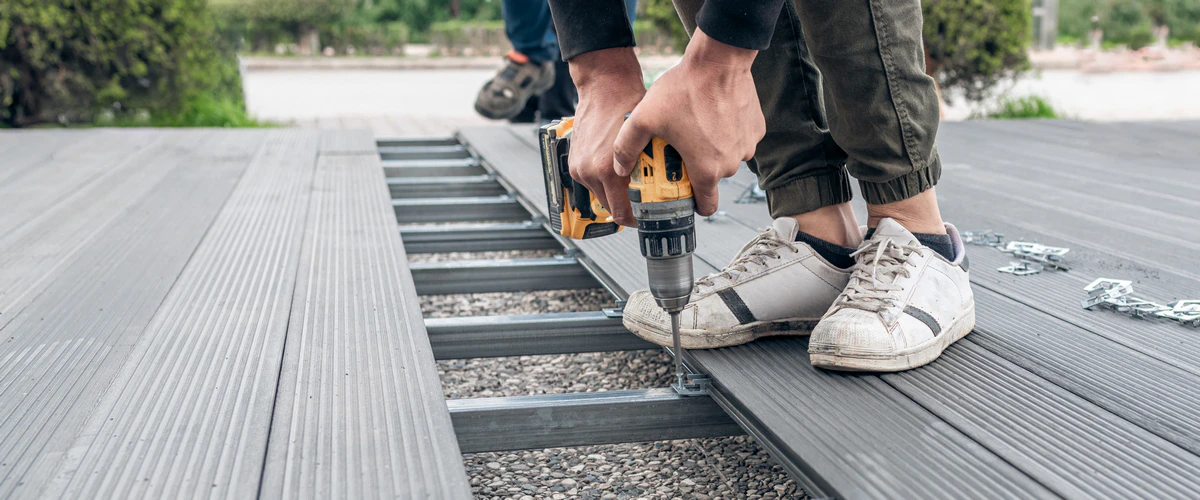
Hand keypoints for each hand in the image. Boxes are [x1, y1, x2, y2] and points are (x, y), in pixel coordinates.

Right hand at [566, 47, 645, 225]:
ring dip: (616, 193)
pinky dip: (604, 181)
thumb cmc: (627, 104)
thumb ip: (651, 168)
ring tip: (633, 184)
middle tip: (646, 202)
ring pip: (601, 194)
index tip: (647, 218)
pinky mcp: (574, 162)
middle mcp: (589, 172)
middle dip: (628, 207)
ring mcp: (579, 168)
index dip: (636, 220)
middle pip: (611, 208)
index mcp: (607, 171)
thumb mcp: (647, 140)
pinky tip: (619, 170)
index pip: (621, 214)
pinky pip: (592, 181)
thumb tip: (668, 189)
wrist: (604, 85)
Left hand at [612, 28, 763, 216]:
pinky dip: (727, 133)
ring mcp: (747, 145)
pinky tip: (713, 116)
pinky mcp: (756, 129)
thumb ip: (626, 147)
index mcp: (707, 169)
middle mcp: (731, 163)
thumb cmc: (685, 89)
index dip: (693, 205)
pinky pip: (739, 139)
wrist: (719, 59)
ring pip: (726, 158)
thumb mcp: (643, 118)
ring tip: (696, 128)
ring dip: (713, 150)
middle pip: (713, 178)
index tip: (683, 195)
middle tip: (680, 150)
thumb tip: (619, 168)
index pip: (706, 207)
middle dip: (697, 169)